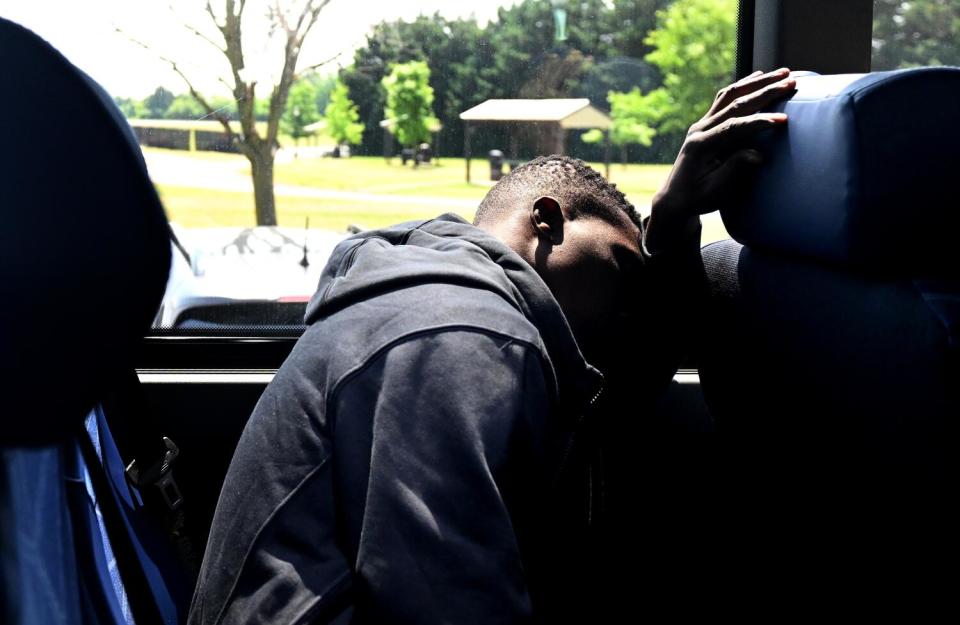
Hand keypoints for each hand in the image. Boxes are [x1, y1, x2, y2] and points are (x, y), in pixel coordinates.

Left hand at [644, 68, 795, 253]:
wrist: (676, 198)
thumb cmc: (698, 198)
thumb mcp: (716, 191)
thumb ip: (734, 170)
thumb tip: (758, 155)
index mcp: (701, 145)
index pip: (734, 127)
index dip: (759, 122)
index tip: (783, 120)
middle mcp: (700, 129)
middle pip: (735, 104)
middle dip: (765, 92)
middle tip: (791, 83)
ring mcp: (701, 124)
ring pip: (731, 95)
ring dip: (757, 82)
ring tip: (783, 72)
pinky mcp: (706, 123)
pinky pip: (725, 98)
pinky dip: (744, 86)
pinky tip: (760, 77)